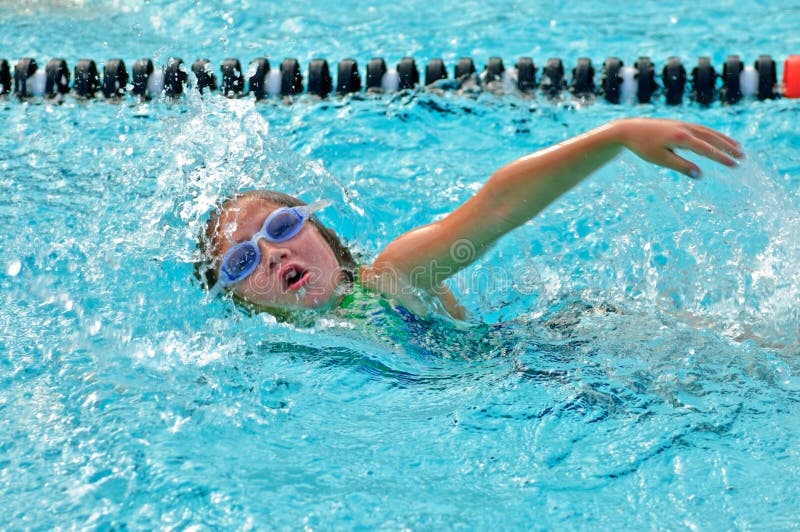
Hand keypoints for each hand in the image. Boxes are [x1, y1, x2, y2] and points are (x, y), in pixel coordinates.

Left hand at [613, 118, 743, 177]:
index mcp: (682, 138)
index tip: (735, 165)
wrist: (628, 129)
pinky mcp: (679, 124)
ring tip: (738, 147)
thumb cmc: (643, 147)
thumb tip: (700, 175)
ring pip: (709, 132)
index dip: (722, 157)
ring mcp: (683, 124)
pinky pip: (702, 129)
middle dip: (728, 148)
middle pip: (712, 138)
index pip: (707, 149)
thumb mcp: (660, 159)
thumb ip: (680, 167)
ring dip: (724, 139)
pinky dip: (713, 135)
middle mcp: (686, 128)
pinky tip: (717, 139)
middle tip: (743, 157)